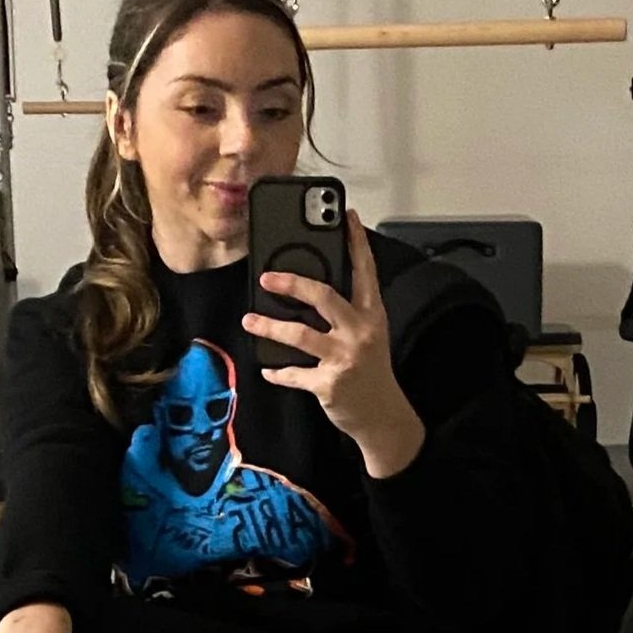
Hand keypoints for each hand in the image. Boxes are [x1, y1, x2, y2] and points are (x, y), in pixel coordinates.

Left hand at [242, 209, 425, 478]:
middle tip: (267, 278)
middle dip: (293, 284)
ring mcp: (344, 358)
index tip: (346, 216)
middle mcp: (359, 332)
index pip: (365, 270)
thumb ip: (347, 312)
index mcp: (372, 314)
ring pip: (300, 335)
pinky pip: (295, 373)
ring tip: (249, 321)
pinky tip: (268, 368)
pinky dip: (278, 371)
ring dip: (270, 327)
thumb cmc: (371, 371)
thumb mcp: (369, 335)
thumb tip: (308, 290)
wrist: (382, 417)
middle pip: (324, 297)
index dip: (356, 242)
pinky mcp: (329, 383)